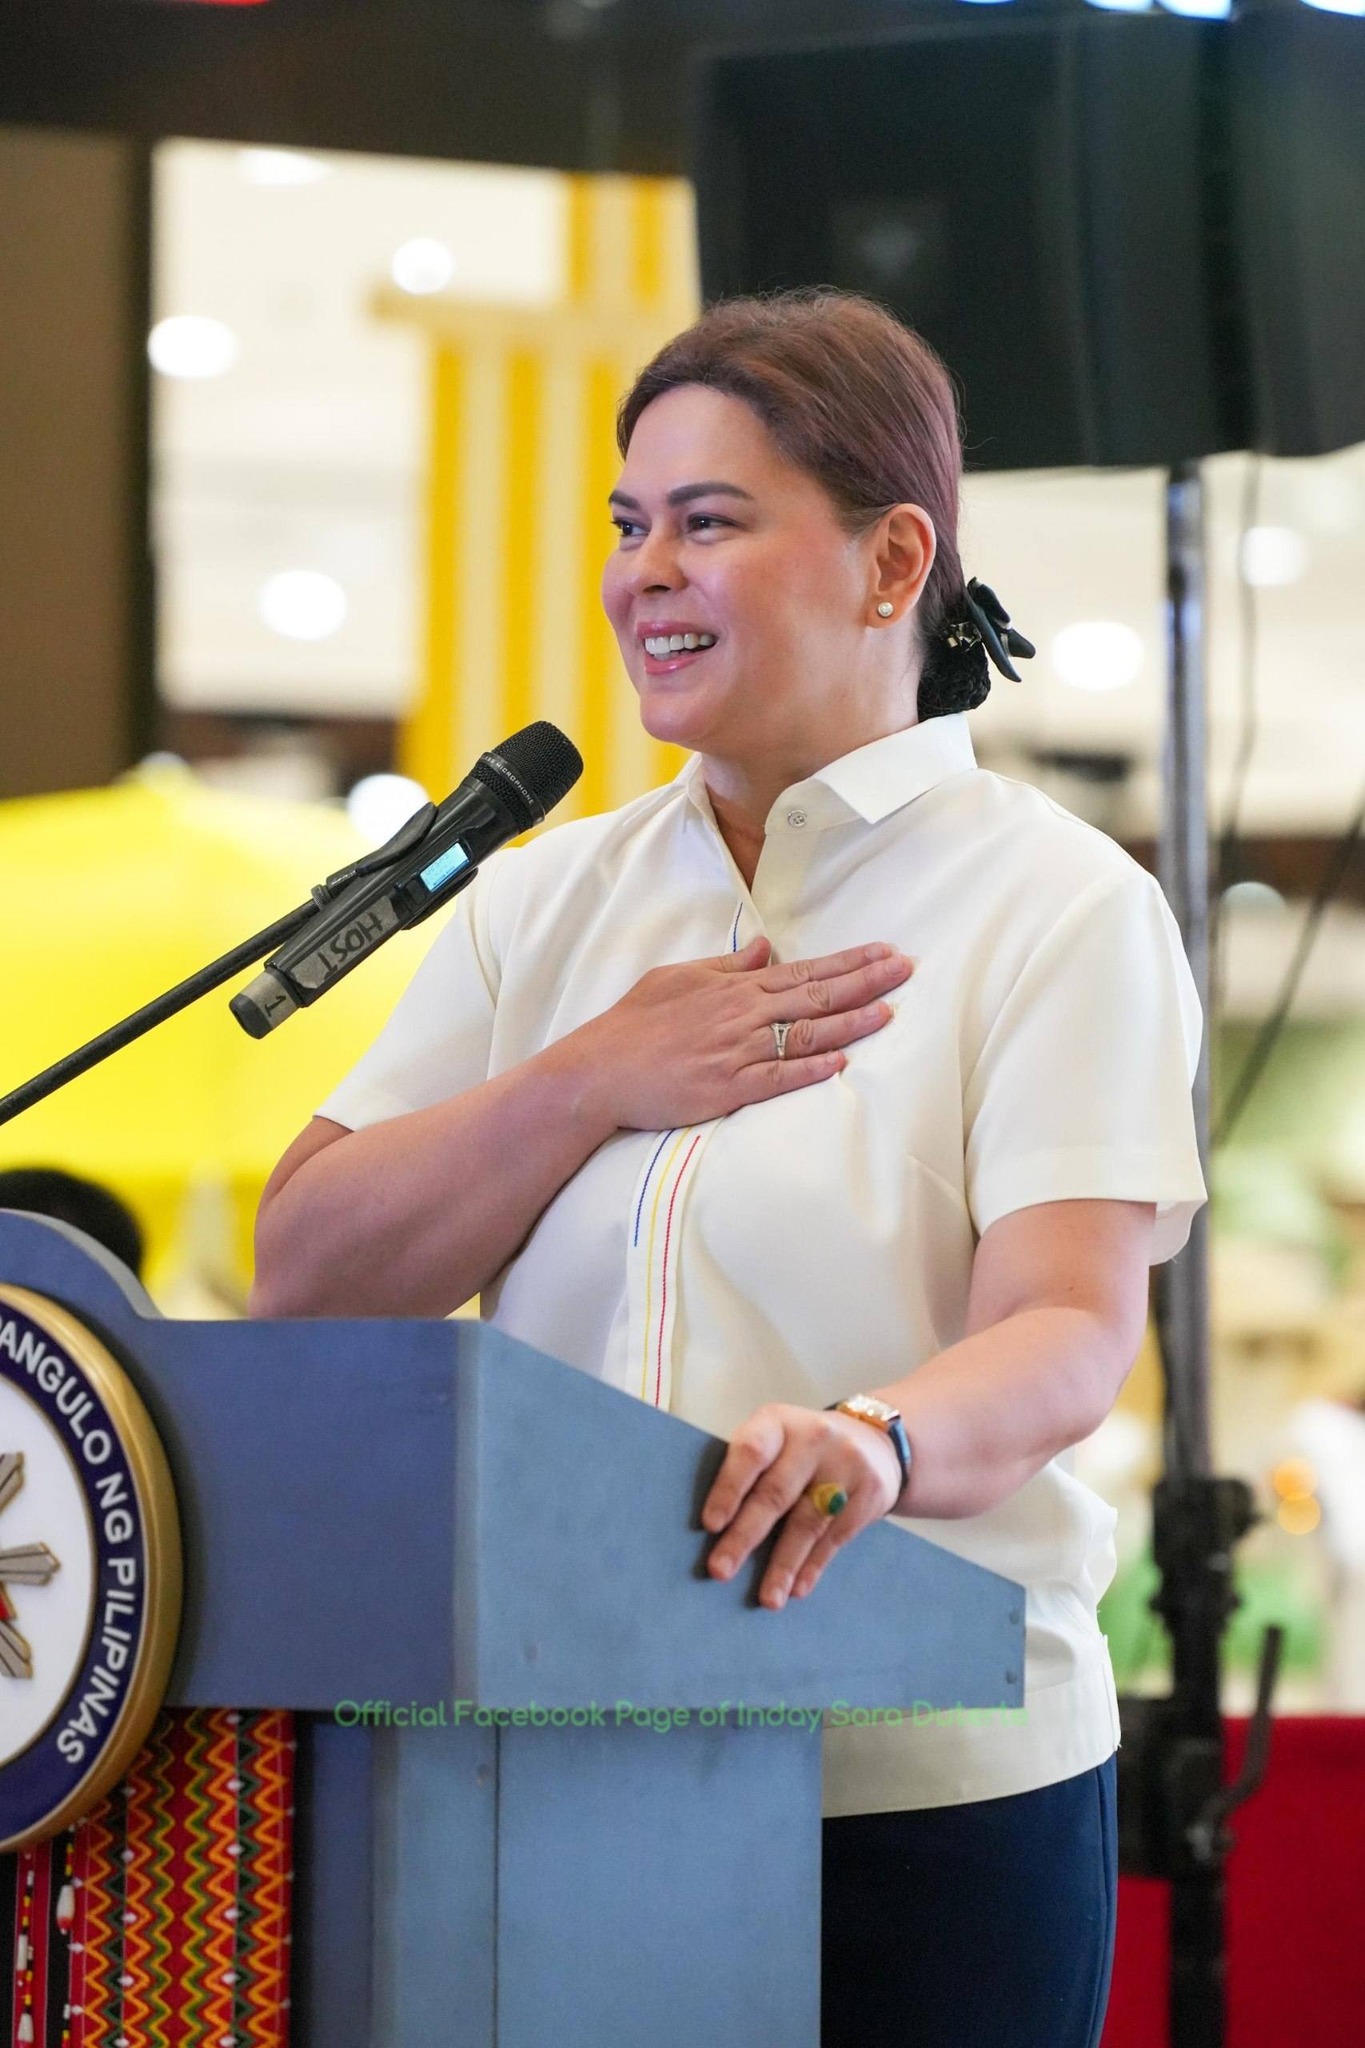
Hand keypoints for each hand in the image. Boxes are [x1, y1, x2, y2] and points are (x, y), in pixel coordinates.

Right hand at [563, 936, 912, 1132]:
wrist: (599, 1070)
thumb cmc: (634, 1023)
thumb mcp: (678, 978)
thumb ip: (728, 965)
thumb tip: (766, 948)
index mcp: (734, 989)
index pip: (804, 970)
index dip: (849, 961)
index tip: (885, 950)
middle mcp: (742, 1016)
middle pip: (816, 996)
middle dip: (866, 981)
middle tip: (906, 969)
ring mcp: (736, 1053)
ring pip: (805, 1034)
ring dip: (851, 1023)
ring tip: (889, 1011)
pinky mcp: (726, 1089)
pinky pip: (777, 1079)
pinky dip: (810, 1070)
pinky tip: (842, 1063)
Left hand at [701, 1404, 903, 1609]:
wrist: (875, 1441)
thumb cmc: (803, 1449)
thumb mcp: (777, 1439)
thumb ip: (751, 1470)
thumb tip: (716, 1532)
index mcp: (778, 1422)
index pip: (750, 1452)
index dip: (729, 1488)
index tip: (710, 1525)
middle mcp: (813, 1438)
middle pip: (775, 1493)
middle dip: (745, 1537)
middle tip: (721, 1571)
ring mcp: (846, 1463)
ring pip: (807, 1522)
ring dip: (783, 1565)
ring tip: (767, 1598)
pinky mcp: (871, 1492)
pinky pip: (836, 1537)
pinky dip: (813, 1566)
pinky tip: (797, 1589)